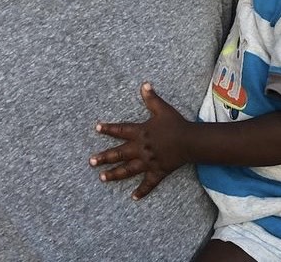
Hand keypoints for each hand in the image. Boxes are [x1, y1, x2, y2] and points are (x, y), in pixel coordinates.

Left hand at [89, 82, 189, 199]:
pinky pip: (148, 184)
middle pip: (119, 154)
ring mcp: (148, 162)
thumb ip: (151, 98)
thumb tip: (144, 84)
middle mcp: (141, 149)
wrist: (189, 141)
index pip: (120, 130)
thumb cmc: (175, 123)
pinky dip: (141, 191)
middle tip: (91, 162)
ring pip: (128, 170)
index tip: (97, 128)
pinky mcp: (157, 172)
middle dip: (104, 157)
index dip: (108, 129)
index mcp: (140, 132)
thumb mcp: (162, 109)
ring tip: (102, 178)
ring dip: (114, 174)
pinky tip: (133, 197)